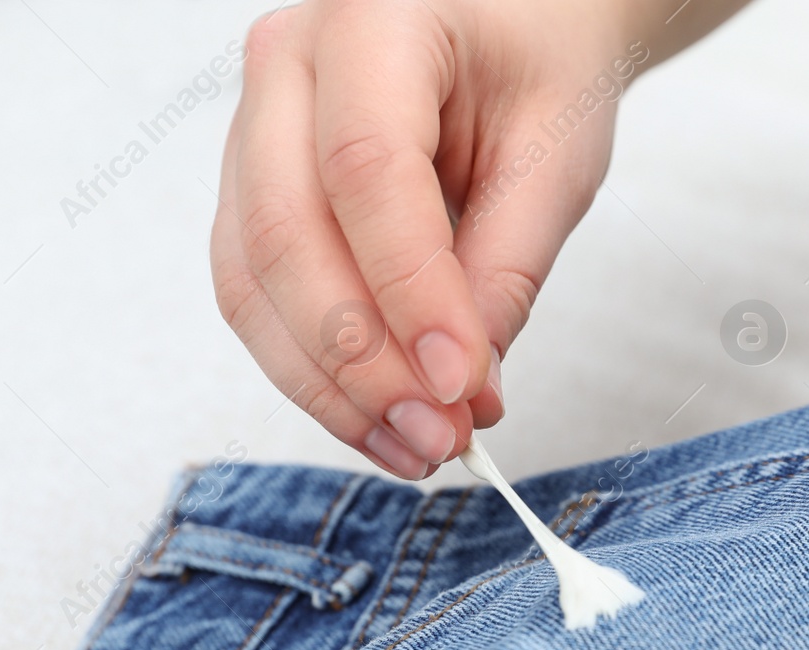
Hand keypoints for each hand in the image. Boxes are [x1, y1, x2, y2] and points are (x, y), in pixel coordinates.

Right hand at [210, 0, 648, 478]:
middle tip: (439, 438)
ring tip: (417, 448)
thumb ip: (508, 265)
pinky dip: (315, 374)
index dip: (409, 292)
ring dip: (330, 387)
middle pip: (283, 234)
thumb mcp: (558, 151)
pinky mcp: (250, 192)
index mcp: (372, 17)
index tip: (462, 384)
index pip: (367, 169)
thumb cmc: (536, 61)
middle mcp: (285, 67)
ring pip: (252, 282)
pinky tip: (379, 421)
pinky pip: (257, 298)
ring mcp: (251, 129)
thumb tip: (462, 387)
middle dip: (361, 361)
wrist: (509, 24)